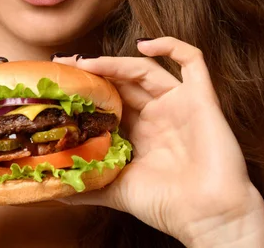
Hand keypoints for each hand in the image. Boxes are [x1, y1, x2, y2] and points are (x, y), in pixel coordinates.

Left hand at [53, 37, 263, 245]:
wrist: (209, 218)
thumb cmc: (167, 206)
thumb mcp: (118, 191)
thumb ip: (90, 185)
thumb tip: (55, 190)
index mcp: (139, 132)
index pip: (110, 99)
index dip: (87, 88)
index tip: (60, 81)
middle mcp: (157, 114)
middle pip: (122, 81)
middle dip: (94, 70)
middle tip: (65, 64)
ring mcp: (179, 103)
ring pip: (145, 69)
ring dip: (116, 62)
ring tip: (87, 62)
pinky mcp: (202, 98)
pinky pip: (193, 61)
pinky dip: (171, 46)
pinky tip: (144, 45)